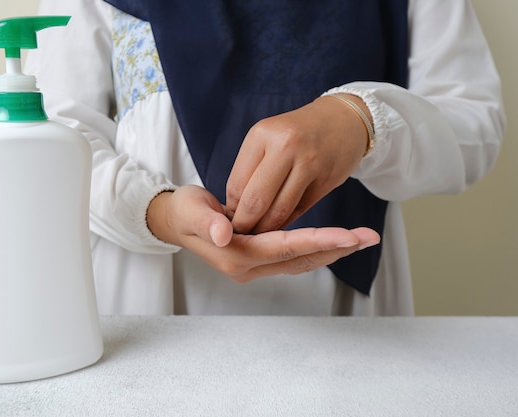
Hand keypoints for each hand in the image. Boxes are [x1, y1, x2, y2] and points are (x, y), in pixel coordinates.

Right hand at [146, 185, 379, 282]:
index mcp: (235, 255)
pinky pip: (294, 256)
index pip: (283, 248)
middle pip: (300, 258)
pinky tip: (337, 240)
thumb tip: (225, 232)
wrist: (175, 221)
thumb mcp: (190, 211)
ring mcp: (255, 265)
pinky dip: (317, 248)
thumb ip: (207, 222)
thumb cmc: (183, 212)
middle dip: (335, 248)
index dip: (316, 240)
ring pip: (301, 260)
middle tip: (369, 236)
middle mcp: (248, 267)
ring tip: (362, 237)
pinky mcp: (259, 257)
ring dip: (332, 249)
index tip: (348, 235)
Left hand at [226, 94, 370, 233]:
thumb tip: (232, 212)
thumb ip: (249, 171)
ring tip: (257, 235)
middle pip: (256, 201)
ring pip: (279, 210)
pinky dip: (286, 222)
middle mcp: (285, 146)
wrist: (342, 120)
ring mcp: (309, 163)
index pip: (236, 185)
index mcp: (262, 135)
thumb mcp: (267, 139)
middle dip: (245, 225)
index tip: (227, 223)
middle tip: (240, 236)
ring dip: (266, 229)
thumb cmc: (295, 133)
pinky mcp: (327, 179)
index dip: (230, 210)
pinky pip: (300, 210)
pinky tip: (279, 227)